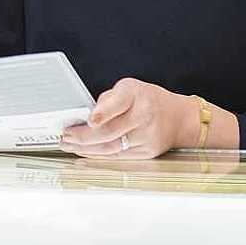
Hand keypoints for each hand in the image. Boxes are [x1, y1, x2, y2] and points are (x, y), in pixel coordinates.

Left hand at [60, 77, 193, 159]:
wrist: (179, 119)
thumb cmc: (149, 100)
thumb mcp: (129, 88)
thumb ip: (107, 100)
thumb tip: (85, 114)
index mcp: (136, 94)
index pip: (119, 103)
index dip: (103, 112)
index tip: (90, 120)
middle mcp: (143, 115)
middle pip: (111, 131)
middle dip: (84, 136)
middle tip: (65, 136)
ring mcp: (146, 137)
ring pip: (112, 147)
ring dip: (87, 149)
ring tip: (69, 146)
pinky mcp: (147, 153)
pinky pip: (118, 156)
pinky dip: (99, 155)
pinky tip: (85, 153)